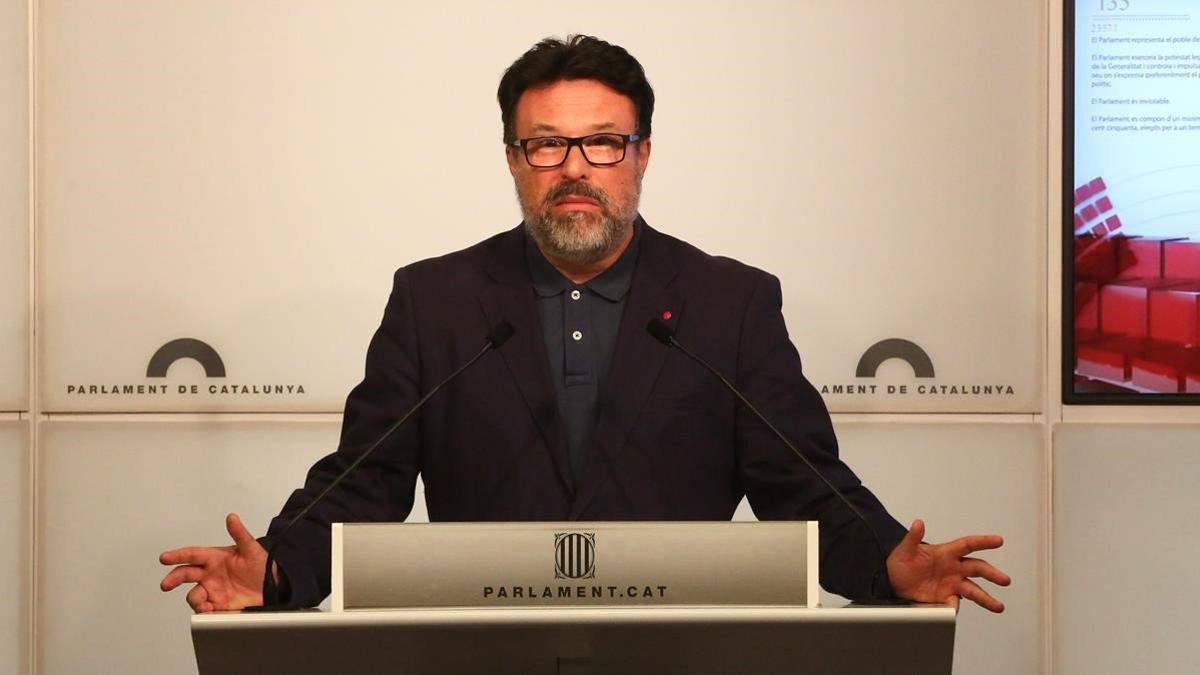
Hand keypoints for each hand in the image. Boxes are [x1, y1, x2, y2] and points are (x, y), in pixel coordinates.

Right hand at [159, 513, 267, 612]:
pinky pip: (205, 609)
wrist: (273, 586)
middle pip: (185, 575)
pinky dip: (204, 611)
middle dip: (173, 579)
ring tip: (204, 604)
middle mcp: (210, 574)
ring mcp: (212, 590)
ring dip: (195, 599)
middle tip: (166, 584)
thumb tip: (232, 517)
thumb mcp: (251, 548)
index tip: (164, 558)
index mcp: (214, 558)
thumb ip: (240, 533)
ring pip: (194, 594)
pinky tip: (209, 610)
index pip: (192, 555)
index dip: (177, 555)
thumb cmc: (261, 565)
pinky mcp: (218, 605)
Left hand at [886, 519, 1010, 612]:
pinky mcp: (946, 596)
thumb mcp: (905, 549)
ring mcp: (951, 583)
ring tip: (998, 606)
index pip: (968, 545)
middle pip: (977, 569)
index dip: (983, 542)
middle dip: (992, 574)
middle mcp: (953, 568)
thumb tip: (918, 523)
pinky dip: (955, 606)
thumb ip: (913, 537)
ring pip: (973, 590)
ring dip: (986, 598)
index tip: (998, 540)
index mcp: (946, 553)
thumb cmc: (901, 562)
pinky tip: (955, 610)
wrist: (892, 582)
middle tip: (1004, 580)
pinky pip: (954, 602)